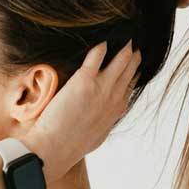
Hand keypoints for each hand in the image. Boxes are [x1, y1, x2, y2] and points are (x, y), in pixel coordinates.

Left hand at [22, 40, 140, 182]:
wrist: (54, 149)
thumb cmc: (69, 146)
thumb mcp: (94, 136)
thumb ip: (101, 122)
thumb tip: (100, 117)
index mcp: (115, 112)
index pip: (130, 87)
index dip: (133, 74)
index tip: (134, 65)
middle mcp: (113, 98)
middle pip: (129, 71)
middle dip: (132, 58)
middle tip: (133, 46)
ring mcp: (102, 88)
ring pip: (120, 61)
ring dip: (123, 49)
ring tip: (124, 39)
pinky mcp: (85, 81)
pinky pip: (97, 56)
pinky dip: (101, 48)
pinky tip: (102, 42)